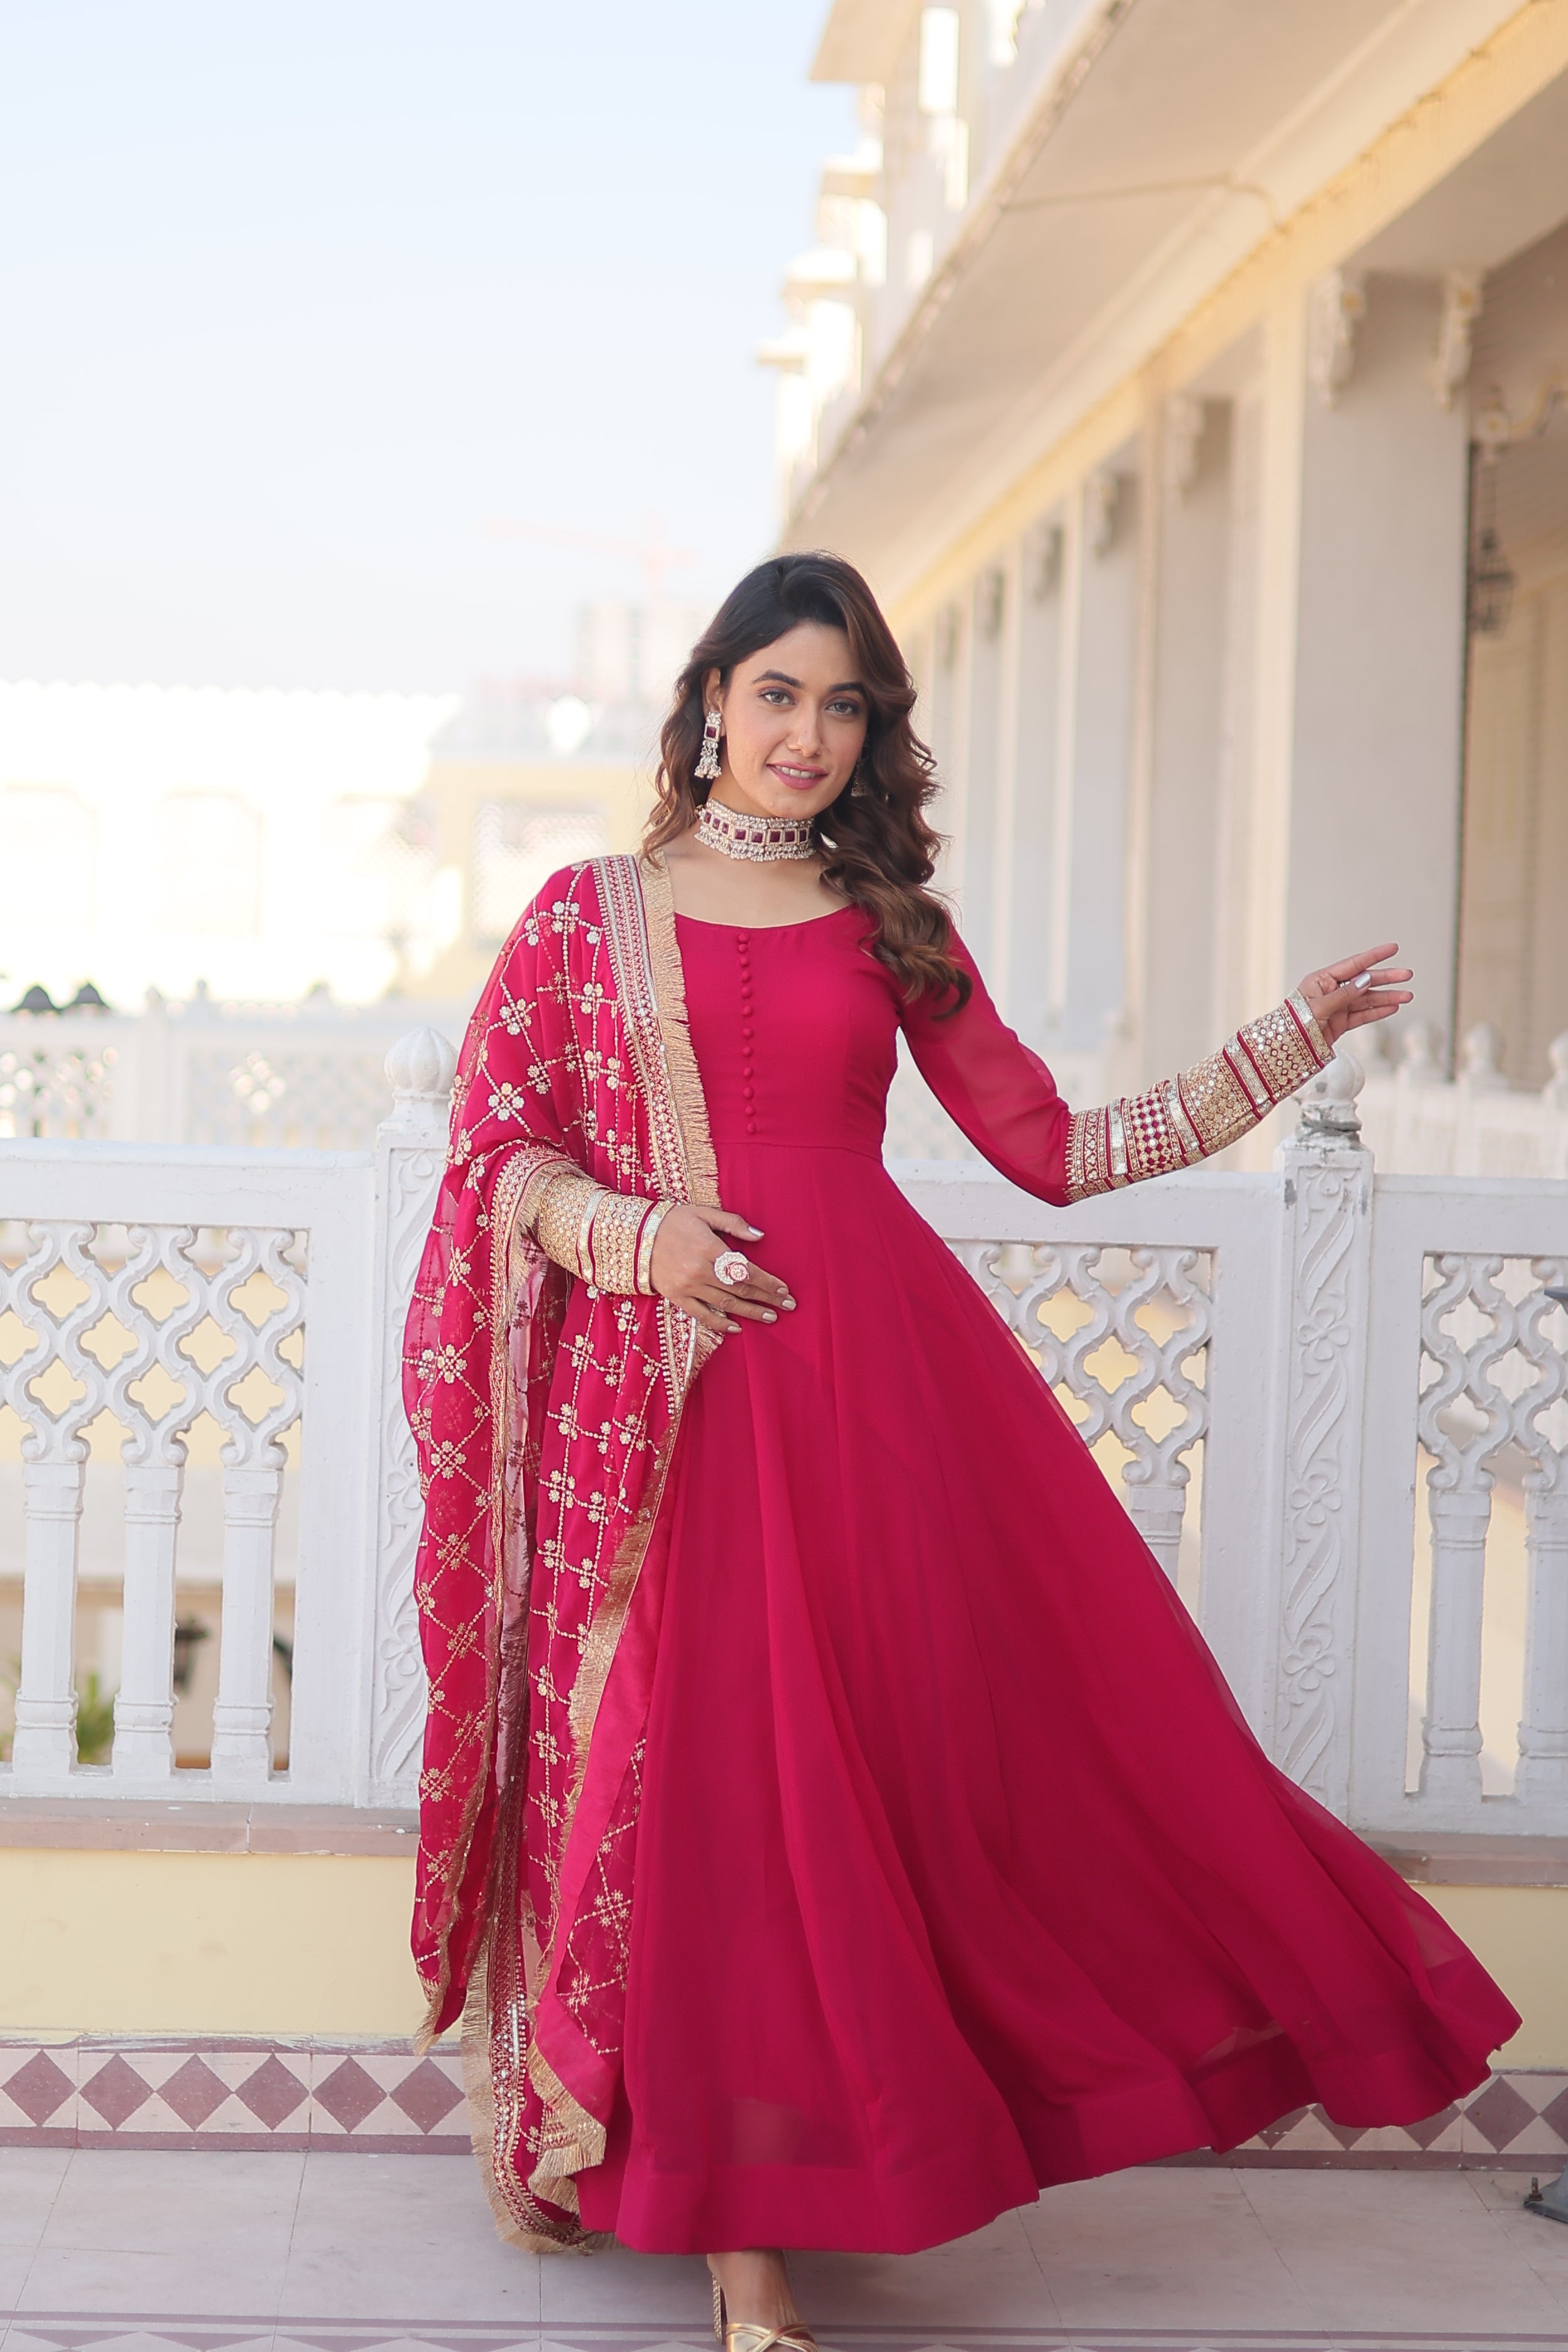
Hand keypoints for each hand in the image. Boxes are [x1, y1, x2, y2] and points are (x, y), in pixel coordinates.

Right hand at [648, 1203, 794, 1337]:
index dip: (768, 1282)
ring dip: (750, 1312)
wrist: (635, 1235)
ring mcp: (688, 1287)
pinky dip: (720, 1323)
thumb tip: (760, 1236)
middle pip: (741, 1290)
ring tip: (769, 1317)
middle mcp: (701, 1271)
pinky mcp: (677, 1297)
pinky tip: (736, 1328)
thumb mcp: (703, 1213)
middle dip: (766, 1299)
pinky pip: (702, 1315)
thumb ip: (733, 1223)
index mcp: (710, 1249)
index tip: (783, 1289)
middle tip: (787, 1306)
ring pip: (726, 1304)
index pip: (747, 1271)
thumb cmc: (672, 1220)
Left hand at [1297, 943, 1413, 1045]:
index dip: (1374, 956)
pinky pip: (1363, 1015)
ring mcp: (1338, 1007)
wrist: (1288, 1048)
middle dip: (1386, 978)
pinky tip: (1393, 1008)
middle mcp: (1332, 991)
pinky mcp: (1341, 1023)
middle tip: (1407, 975)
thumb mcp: (1319, 1007)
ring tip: (1407, 996)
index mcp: (1322, 980)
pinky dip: (1378, 1012)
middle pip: (1364, 981)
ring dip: (1387, 998)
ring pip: (1367, 1000)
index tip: (1393, 949)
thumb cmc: (1295, 1023)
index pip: (1353, 964)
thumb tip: (1365, 980)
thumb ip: (1343, 994)